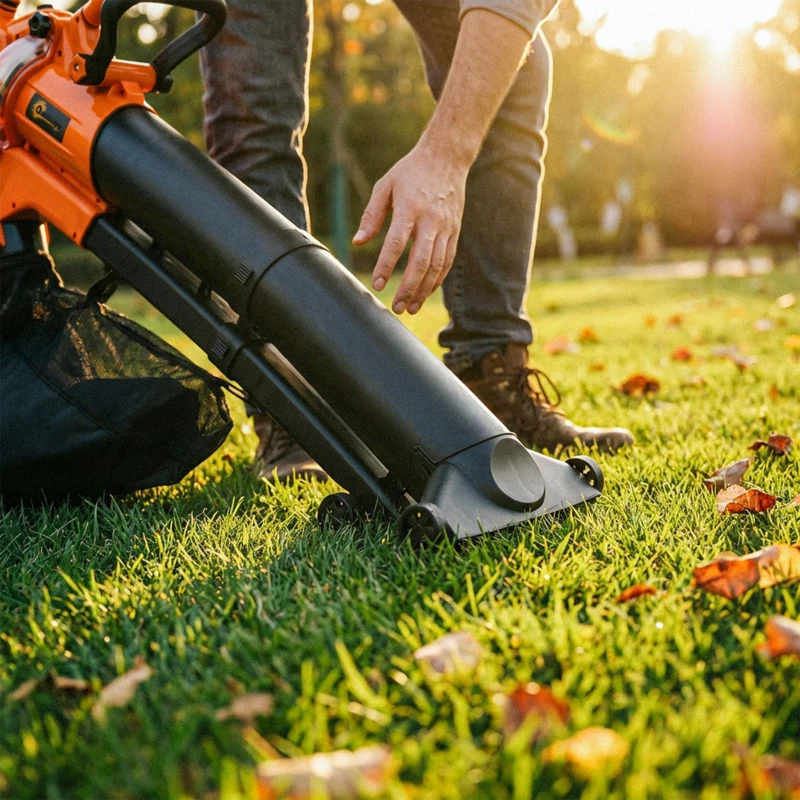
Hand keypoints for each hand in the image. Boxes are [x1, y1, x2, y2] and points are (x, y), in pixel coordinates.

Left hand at [352, 142, 467, 314]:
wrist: (446, 157)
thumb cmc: (410, 172)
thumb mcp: (385, 186)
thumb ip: (371, 216)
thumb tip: (358, 242)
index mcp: (410, 207)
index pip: (397, 243)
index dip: (386, 266)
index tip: (378, 285)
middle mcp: (431, 220)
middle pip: (421, 260)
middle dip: (409, 287)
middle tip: (396, 307)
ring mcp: (446, 227)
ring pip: (436, 265)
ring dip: (424, 289)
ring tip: (410, 307)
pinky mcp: (455, 231)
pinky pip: (447, 261)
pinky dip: (437, 279)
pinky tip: (426, 292)